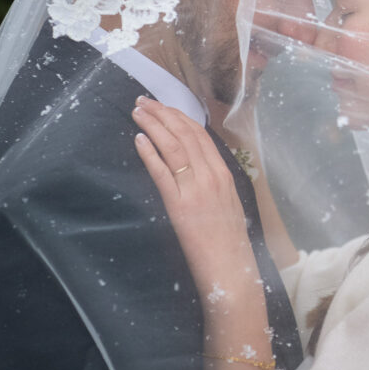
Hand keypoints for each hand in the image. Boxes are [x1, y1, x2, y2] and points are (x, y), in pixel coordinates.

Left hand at [132, 97, 260, 299]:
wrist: (230, 268)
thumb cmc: (229, 241)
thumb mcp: (228, 204)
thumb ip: (214, 183)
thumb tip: (196, 168)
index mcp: (224, 174)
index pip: (200, 135)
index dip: (179, 117)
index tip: (163, 106)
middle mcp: (212, 176)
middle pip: (185, 134)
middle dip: (163, 114)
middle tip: (143, 101)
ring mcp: (196, 189)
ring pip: (174, 147)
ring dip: (154, 126)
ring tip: (138, 113)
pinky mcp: (179, 205)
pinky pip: (163, 172)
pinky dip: (150, 153)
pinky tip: (139, 140)